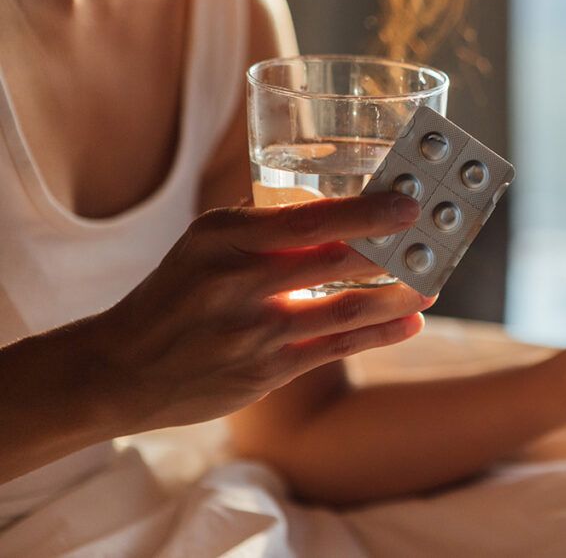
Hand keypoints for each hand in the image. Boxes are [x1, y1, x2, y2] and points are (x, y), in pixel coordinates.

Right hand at [84, 193, 434, 433]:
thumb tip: (341, 211)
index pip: (305, 220)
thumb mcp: (206, 243)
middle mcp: (238, 282)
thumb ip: (267, 226)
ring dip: (396, 296)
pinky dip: (378, 335)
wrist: (123, 369)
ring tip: (432, 284)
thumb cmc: (177, 294)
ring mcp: (253, 332)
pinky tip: (410, 323)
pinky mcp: (265, 373)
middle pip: (332, 261)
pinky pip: (334, 350)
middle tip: (432, 236)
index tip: (405, 202)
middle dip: (390, 248)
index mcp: (223, 237)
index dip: (362, 212)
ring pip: (342, 311)